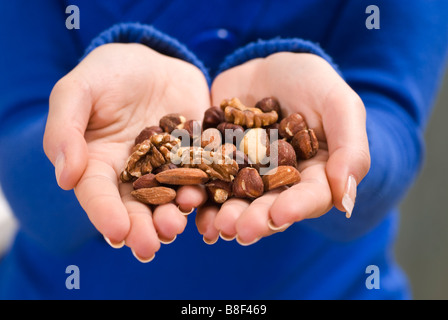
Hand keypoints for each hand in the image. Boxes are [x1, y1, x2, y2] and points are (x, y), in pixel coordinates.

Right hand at [43, 43, 209, 260]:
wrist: (155, 63)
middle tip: (149, 247)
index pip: (97, 194)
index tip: (116, 233)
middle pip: (134, 207)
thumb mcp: (78, 90)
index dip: (104, 214)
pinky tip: (207, 201)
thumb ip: (65, 129)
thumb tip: (65, 178)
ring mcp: (168, 169)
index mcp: (99, 163)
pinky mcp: (197, 160)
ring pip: (169, 199)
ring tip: (177, 228)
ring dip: (172, 216)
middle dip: (141, 229)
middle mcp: (133, 175)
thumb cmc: (109, 73)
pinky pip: (202, 178)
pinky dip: (205, 192)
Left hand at [196, 52, 369, 244]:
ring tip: (215, 224)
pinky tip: (189, 204)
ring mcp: (246, 174)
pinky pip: (206, 180)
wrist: (266, 65)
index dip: (296, 208)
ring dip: (226, 215)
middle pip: (269, 206)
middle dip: (255, 220)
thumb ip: (351, 149)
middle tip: (240, 230)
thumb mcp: (339, 104)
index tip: (280, 215)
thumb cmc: (311, 82)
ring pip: (236, 200)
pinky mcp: (217, 162)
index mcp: (314, 174)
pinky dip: (199, 194)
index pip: (310, 197)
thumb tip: (347, 204)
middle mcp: (279, 182)